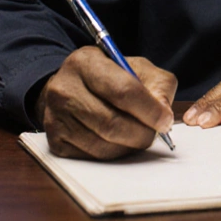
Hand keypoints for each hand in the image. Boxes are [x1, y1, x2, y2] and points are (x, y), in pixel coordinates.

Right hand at [37, 46, 176, 159]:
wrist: (69, 87)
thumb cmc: (108, 77)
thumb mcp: (136, 67)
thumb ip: (158, 84)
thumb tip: (164, 115)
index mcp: (85, 62)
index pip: (122, 91)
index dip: (149, 110)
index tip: (165, 121)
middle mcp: (64, 89)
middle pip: (112, 123)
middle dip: (142, 133)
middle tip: (155, 133)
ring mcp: (55, 117)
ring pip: (103, 145)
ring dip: (129, 146)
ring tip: (138, 136)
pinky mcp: (55, 142)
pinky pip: (92, 157)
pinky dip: (114, 154)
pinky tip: (120, 142)